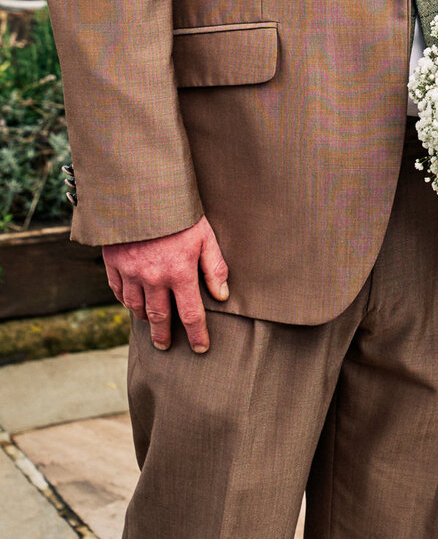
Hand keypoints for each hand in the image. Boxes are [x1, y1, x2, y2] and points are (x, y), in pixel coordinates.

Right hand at [102, 215, 228, 353]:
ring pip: (137, 308)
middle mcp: (154, 278)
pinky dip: (126, 300)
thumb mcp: (205, 235)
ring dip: (145, 318)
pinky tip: (132, 302)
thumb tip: (222, 295)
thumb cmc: (179, 212)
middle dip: (164, 335)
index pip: (191, 314)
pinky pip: (118, 292)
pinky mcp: (114, 264)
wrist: (141, 190)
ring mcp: (131, 272)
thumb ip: (214, 267)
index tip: (201, 348)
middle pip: (159, 318)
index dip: (197, 335)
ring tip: (152, 324)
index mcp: (179, 272)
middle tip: (166, 346)